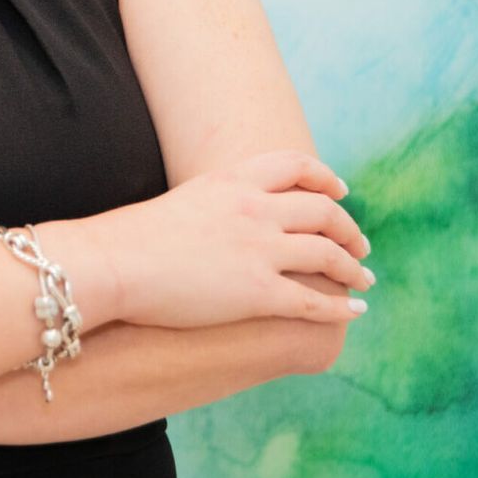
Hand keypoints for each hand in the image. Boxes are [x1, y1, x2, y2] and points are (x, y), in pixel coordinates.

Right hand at [86, 149, 373, 329]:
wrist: (113, 263)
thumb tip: (229, 218)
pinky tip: (355, 311)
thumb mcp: (184, 201)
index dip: (326, 178)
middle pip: (323, 211)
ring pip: (328, 255)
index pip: (297, 166)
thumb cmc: (133, 238)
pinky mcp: (258, 293)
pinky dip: (342, 307)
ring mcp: (260, 251)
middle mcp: (256, 209)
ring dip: (353, 268)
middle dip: (349, 229)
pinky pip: (314, 301)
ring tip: (364, 278)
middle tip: (361, 244)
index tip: (341, 191)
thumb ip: (217, 204)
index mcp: (234, 180)